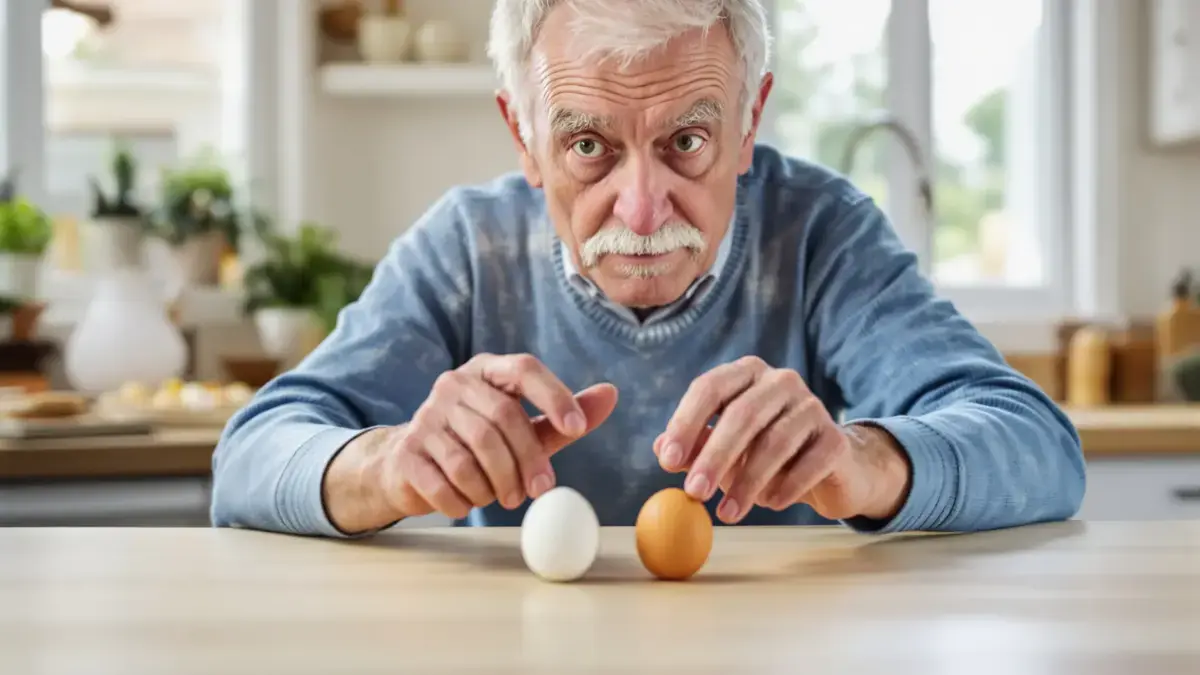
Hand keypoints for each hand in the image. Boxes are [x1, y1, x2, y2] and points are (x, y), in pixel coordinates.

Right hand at [324, 354, 617, 531]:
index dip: (554, 397)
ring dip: (496, 486)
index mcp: (486, 370)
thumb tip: (611, 394)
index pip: (524, 369)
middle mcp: (453, 384)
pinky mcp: (407, 451)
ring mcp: (426, 416)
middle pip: (502, 419)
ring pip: (473, 456)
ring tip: (502, 497)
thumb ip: (565, 416)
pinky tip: (468, 503)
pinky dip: (464, 501)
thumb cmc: (477, 445)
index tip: (577, 430)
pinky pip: (445, 483)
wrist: (408, 466)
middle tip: (540, 491)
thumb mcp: (526, 429)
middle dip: (528, 460)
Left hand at [654, 356, 909, 523]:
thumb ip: (694, 446)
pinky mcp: (836, 439)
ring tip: (728, 513)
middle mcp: (780, 381)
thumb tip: (662, 449)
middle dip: (715, 456)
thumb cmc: (763, 453)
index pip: (710, 387)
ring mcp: (813, 406)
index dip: (686, 423)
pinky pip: (808, 463)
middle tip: (694, 493)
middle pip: (743, 414)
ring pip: (775, 442)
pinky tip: (770, 504)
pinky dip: (785, 487)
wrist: (827, 468)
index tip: (668, 462)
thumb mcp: (724, 448)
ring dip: (747, 482)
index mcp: (746, 373)